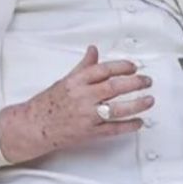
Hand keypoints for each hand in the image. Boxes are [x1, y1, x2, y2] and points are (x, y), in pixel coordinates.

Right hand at [0, 45, 153, 163]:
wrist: (34, 126)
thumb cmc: (48, 103)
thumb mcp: (65, 79)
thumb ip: (84, 66)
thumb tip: (94, 51)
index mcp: (77, 81)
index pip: (104, 69)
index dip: (122, 67)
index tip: (134, 67)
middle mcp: (83, 97)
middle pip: (114, 87)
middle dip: (134, 83)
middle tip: (146, 81)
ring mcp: (86, 116)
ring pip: (116, 109)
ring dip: (136, 104)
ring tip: (149, 100)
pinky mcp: (89, 132)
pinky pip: (113, 129)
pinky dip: (128, 126)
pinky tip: (138, 122)